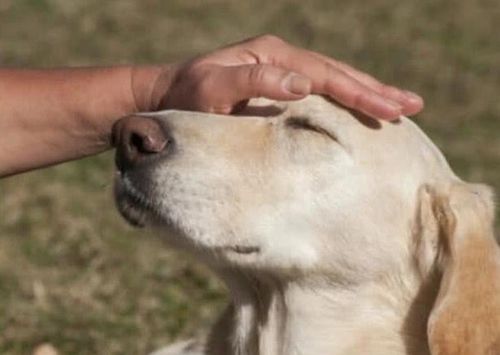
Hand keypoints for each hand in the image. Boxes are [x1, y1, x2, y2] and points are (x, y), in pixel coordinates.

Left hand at [135, 35, 422, 119]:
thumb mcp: (212, 88)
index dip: (360, 93)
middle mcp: (281, 59)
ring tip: (401, 106)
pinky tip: (361, 110)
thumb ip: (253, 82)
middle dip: (376, 91)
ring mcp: (281, 70)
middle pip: (338, 74)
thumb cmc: (186, 98)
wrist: (166, 97)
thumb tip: (303, 85)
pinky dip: (345, 101)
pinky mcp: (277, 86)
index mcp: (272, 56)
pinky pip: (319, 93)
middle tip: (413, 105)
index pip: (326, 75)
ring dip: (367, 94)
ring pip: (333, 82)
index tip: (391, 109)